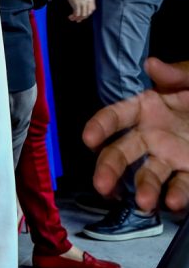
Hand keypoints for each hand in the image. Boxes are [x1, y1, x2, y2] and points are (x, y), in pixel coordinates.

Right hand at [66, 0, 94, 21]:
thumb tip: (81, 2)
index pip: (92, 9)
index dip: (88, 14)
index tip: (84, 16)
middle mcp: (88, 1)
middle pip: (87, 13)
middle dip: (83, 18)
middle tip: (78, 20)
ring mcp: (83, 3)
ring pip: (82, 14)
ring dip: (77, 18)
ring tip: (72, 19)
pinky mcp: (77, 4)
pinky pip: (76, 13)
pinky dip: (73, 16)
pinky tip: (70, 17)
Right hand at [83, 58, 188, 211]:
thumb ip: (177, 74)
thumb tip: (152, 64)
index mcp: (148, 107)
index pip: (114, 117)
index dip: (99, 126)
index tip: (88, 138)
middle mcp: (151, 134)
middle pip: (121, 152)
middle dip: (108, 168)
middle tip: (101, 184)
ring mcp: (169, 156)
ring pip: (148, 174)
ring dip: (143, 188)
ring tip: (144, 202)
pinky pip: (181, 185)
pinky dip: (176, 195)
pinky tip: (173, 202)